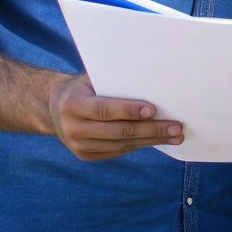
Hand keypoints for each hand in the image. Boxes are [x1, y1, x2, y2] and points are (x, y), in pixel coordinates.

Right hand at [47, 73, 180, 161]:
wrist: (55, 109)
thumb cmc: (84, 87)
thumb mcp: (91, 79)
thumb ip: (113, 80)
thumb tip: (150, 77)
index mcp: (73, 105)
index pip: (104, 110)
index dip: (129, 110)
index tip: (153, 110)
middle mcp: (73, 128)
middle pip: (118, 131)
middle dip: (151, 130)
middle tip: (176, 127)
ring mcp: (79, 146)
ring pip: (122, 145)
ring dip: (151, 141)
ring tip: (175, 136)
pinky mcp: (86, 155)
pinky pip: (118, 151)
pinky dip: (139, 145)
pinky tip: (157, 140)